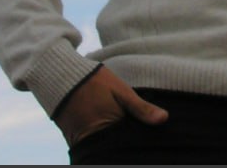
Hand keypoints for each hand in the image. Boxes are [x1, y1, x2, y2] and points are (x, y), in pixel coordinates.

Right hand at [53, 66, 167, 146]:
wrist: (62, 77)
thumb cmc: (95, 81)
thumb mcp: (121, 91)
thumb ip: (141, 108)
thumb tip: (164, 119)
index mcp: (108, 129)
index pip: (129, 143)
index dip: (138, 141)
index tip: (149, 140)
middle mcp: (94, 141)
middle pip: (117, 149)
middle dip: (127, 145)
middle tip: (137, 138)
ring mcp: (83, 143)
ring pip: (106, 150)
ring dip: (115, 144)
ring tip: (125, 136)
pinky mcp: (75, 143)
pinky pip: (93, 148)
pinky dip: (103, 143)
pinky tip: (112, 135)